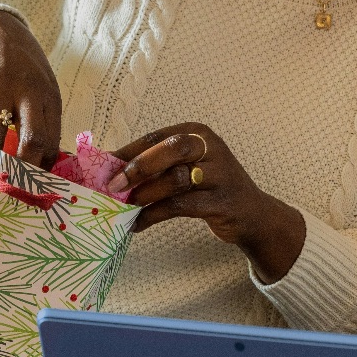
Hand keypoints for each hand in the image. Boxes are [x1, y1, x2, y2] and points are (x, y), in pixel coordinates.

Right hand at [0, 9, 61, 167]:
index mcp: (48, 93)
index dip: (43, 167)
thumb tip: (46, 164)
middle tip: (13, 182)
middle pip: (30, 140)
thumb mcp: (43, 88)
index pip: (51, 139)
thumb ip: (45, 121)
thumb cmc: (24, 67)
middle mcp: (26, 87)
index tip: (35, 183)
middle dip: (22, 168)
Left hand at [109, 123, 307, 283]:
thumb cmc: (211, 188)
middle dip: (139, 166)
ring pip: (177, 178)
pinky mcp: (221, 201)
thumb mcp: (189, 167)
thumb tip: (111, 172)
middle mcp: (211, 148)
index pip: (157, 136)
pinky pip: (181, 206)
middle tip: (114, 185)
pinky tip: (139, 223)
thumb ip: (157, 166)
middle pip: (172, 149)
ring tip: (126, 207)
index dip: (128, 151)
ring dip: (146, 194)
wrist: (252, 214)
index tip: (104, 167)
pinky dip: (154, 215)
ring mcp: (220, 174)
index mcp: (198, 133)